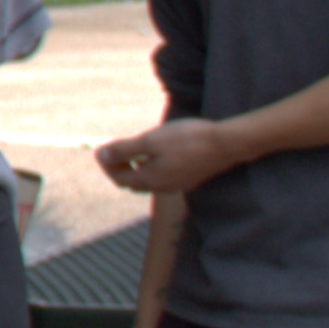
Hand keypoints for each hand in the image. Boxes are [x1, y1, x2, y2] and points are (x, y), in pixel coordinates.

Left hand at [96, 115, 241, 198]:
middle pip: (134, 183)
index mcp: (151, 180)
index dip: (108, 165)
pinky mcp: (192, 177)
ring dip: (138, 169)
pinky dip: (154, 168)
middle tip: (115, 152)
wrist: (227, 143)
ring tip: (135, 151)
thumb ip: (125, 149)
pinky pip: (166, 177)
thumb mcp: (151, 141)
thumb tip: (101, 155)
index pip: (120, 179)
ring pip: (151, 181)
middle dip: (121, 169)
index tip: (102, 150)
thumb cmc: (187, 139)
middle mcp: (164, 187)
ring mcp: (179, 184)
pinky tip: (160, 153)